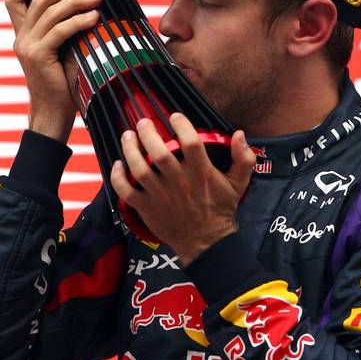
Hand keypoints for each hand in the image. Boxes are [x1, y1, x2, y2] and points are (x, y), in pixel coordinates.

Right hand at [5, 0, 101, 142]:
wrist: (53, 113)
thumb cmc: (64, 84)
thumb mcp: (65, 51)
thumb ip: (67, 31)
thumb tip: (90, 7)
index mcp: (24, 35)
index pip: (14, 2)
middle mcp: (21, 38)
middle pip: (38, 0)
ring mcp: (27, 46)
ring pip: (50, 13)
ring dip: (76, 2)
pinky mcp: (38, 55)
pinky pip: (60, 31)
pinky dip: (78, 21)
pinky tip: (94, 18)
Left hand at [109, 113, 256, 264]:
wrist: (207, 243)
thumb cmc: (220, 210)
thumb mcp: (239, 184)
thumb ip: (243, 158)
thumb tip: (239, 134)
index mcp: (201, 174)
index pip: (190, 143)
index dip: (181, 125)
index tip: (174, 116)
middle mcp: (179, 183)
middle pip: (159, 153)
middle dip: (147, 134)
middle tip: (142, 122)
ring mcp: (160, 196)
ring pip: (139, 169)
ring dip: (130, 150)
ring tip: (127, 136)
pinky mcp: (147, 208)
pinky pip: (126, 191)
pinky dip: (117, 178)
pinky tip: (117, 165)